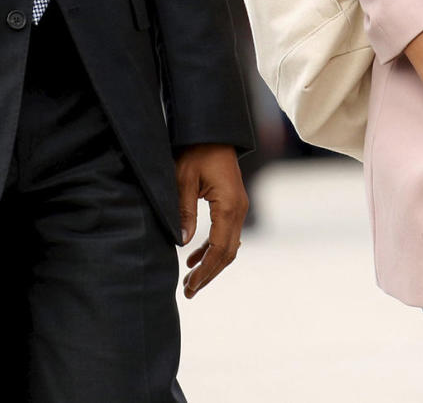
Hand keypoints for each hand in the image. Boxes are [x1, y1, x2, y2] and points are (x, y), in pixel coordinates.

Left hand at [175, 144, 247, 298]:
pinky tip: (194, 258)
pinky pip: (226, 234)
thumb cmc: (196, 151)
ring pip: (229, 246)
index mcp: (228, 205)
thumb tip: (183, 243)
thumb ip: (183, 210)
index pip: (220, 249)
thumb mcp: (183, 178)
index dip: (206, 270)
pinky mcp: (232, 204)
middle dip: (209, 273)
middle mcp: (239, 209)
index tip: (190, 286)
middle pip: (228, 253)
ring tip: (190, 280)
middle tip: (189, 291)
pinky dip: (212, 248)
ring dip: (211, 263)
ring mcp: (238, 207)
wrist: (213, 131)